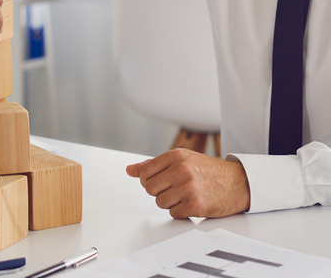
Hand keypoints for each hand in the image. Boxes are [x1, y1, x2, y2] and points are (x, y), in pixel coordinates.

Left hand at [126, 148, 250, 218]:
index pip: (144, 172)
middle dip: (159, 191)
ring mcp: (188, 187)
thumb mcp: (181, 159)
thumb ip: (153, 165)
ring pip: (160, 202)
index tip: (160, 181)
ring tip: (184, 195)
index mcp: (175, 155)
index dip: (148, 180)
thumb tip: (130, 170)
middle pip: (149, 188)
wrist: (238, 182)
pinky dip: (181, 212)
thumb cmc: (208, 170)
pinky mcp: (195, 205)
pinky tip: (192, 203)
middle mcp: (180, 169)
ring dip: (170, 202)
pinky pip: (173, 214)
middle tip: (174, 189)